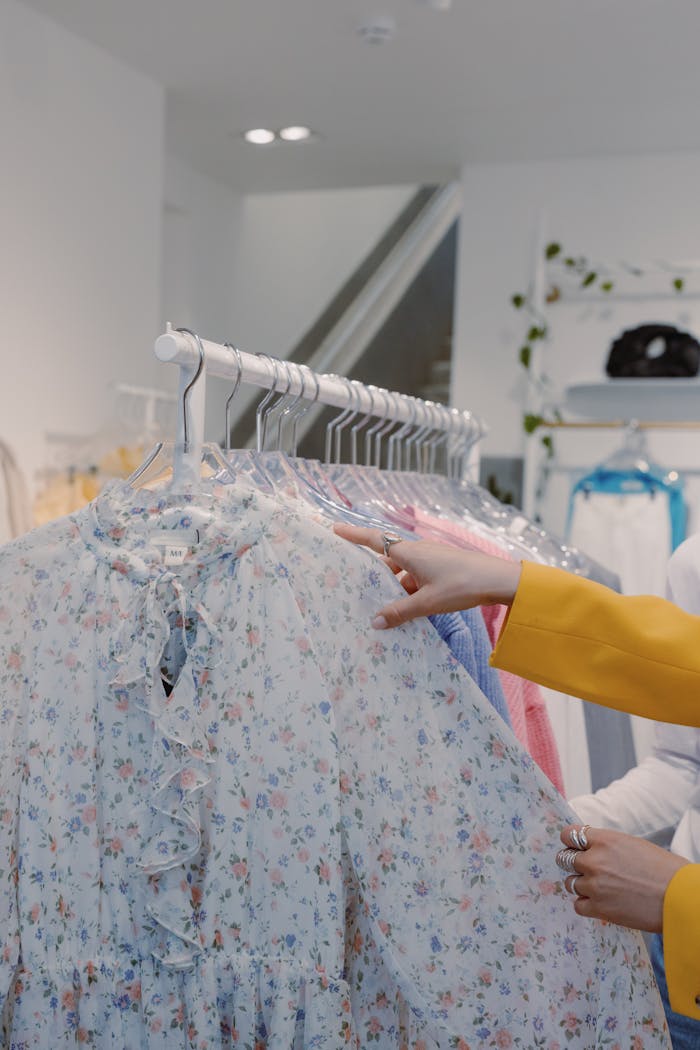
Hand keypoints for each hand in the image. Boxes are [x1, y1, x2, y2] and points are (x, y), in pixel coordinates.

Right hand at [332, 523, 521, 627]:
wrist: (498, 579)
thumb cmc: (462, 585)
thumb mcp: (428, 602)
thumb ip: (400, 612)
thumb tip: (375, 622)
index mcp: (409, 552)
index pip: (374, 540)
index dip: (353, 535)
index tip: (334, 529)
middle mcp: (417, 551)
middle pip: (386, 559)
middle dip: (372, 573)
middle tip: (354, 584)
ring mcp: (430, 559)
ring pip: (402, 571)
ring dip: (393, 586)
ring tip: (382, 607)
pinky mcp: (441, 568)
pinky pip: (415, 577)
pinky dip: (408, 590)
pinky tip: (408, 609)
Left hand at [560, 824, 689, 932]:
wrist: (678, 897)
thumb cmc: (662, 869)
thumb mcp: (631, 844)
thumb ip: (606, 845)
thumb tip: (589, 848)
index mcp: (604, 840)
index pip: (568, 835)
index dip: (570, 842)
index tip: (575, 847)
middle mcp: (594, 861)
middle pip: (563, 859)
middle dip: (574, 863)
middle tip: (588, 869)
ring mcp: (594, 886)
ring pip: (570, 883)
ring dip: (581, 884)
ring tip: (599, 887)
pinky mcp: (599, 908)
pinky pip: (578, 905)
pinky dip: (586, 904)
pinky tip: (600, 902)